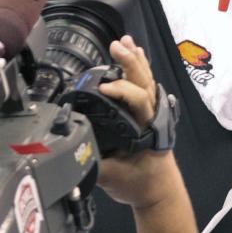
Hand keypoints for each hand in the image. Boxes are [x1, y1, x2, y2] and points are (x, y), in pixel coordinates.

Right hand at [96, 38, 165, 208]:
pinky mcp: (149, 110)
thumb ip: (94, 165)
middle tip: (115, 46)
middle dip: (129, 62)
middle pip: (143, 82)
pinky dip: (138, 66)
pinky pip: (144, 82)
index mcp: (146, 127)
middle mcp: (152, 114)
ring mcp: (153, 110)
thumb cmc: (139, 184)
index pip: (137, 101)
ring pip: (145, 79)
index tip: (104, 87)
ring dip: (134, 59)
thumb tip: (72, 151)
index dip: (122, 91)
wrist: (159, 191)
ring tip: (125, 41)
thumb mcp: (114, 178)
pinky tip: (134, 51)